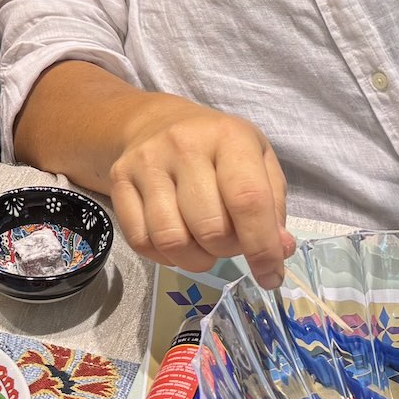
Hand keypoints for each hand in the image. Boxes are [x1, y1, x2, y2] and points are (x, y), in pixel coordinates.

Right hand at [108, 95, 293, 287]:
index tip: (269, 276)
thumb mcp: (258, 160)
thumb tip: (278, 250)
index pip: (247, 200)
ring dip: (195, 259)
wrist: (159, 121)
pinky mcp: (119, 178)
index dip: (261, 247)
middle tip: (230, 241)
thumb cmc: (219, 147)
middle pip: (210, 228)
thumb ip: (273, 206)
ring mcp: (147, 161)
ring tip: (204, 244)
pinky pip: (140, 241)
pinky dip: (164, 256)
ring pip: (172, 240)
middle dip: (227, 250)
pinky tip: (178, 239)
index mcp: (228, 137)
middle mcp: (184, 144)